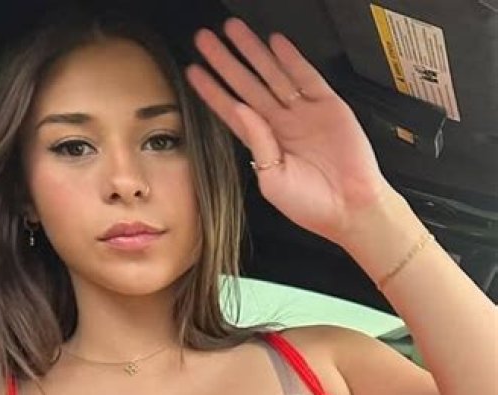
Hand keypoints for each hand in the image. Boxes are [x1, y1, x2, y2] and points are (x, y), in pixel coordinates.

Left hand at [186, 18, 392, 245]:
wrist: (351, 210)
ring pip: (272, 74)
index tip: (194, 72)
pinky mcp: (328, 106)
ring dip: (253, 52)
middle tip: (205, 40)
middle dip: (225, 61)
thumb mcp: (273, 181)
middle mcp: (279, 123)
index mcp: (263, 142)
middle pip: (246, 84)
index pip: (230, 109)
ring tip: (233, 31)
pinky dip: (291, 58)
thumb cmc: (311, 205)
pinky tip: (275, 42)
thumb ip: (258, 144)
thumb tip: (241, 111)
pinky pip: (306, 76)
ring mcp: (303, 112)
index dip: (212, 90)